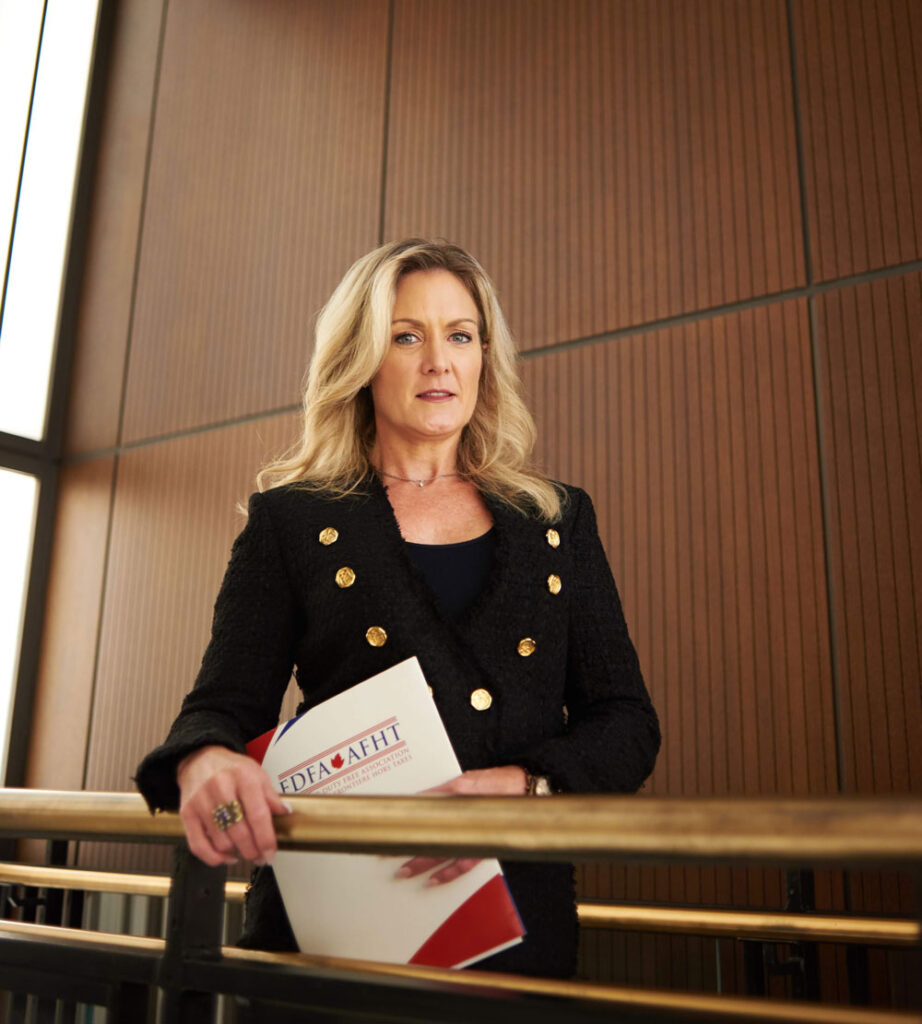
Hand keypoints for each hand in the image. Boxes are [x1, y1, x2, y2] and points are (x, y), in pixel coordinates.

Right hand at [177, 745, 289, 866]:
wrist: (200, 759)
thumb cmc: (231, 768)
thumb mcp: (257, 773)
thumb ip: (271, 795)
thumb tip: (285, 813)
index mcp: (243, 777)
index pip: (258, 815)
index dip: (266, 840)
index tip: (271, 852)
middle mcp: (221, 788)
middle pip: (240, 832)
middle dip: (253, 851)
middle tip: (260, 856)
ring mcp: (201, 802)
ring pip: (221, 842)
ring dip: (236, 853)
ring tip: (245, 851)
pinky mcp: (187, 813)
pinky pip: (199, 846)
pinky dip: (214, 858)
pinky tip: (226, 857)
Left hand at [395, 765, 526, 886]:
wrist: (527, 790)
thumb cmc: (498, 783)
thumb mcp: (466, 780)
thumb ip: (443, 790)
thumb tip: (420, 798)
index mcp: (458, 800)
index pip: (425, 812)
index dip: (407, 821)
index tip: (388, 826)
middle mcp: (465, 821)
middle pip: (430, 837)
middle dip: (406, 845)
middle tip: (385, 853)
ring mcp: (474, 836)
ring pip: (442, 854)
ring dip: (422, 864)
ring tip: (403, 872)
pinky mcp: (483, 846)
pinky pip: (463, 865)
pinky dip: (448, 874)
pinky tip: (434, 880)